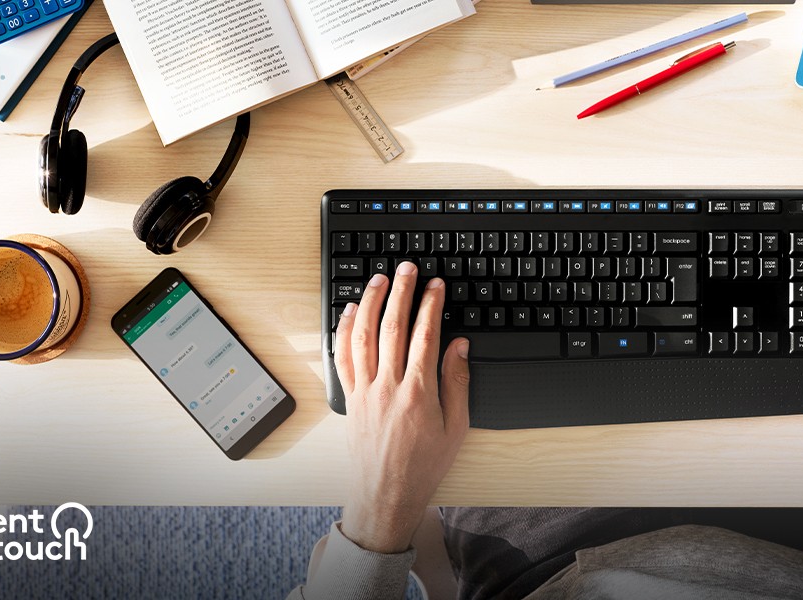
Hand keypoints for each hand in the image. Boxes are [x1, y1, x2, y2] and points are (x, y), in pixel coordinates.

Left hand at [333, 262, 470, 553]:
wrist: (386, 494)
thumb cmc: (424, 465)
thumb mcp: (455, 426)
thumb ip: (457, 382)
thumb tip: (459, 346)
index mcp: (418, 392)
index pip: (425, 336)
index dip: (431, 305)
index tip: (436, 285)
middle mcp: (388, 386)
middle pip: (392, 327)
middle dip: (400, 292)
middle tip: (407, 268)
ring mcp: (365, 391)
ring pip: (363, 336)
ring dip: (370, 303)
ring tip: (378, 280)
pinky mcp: (350, 398)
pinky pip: (343, 357)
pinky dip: (344, 330)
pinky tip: (350, 312)